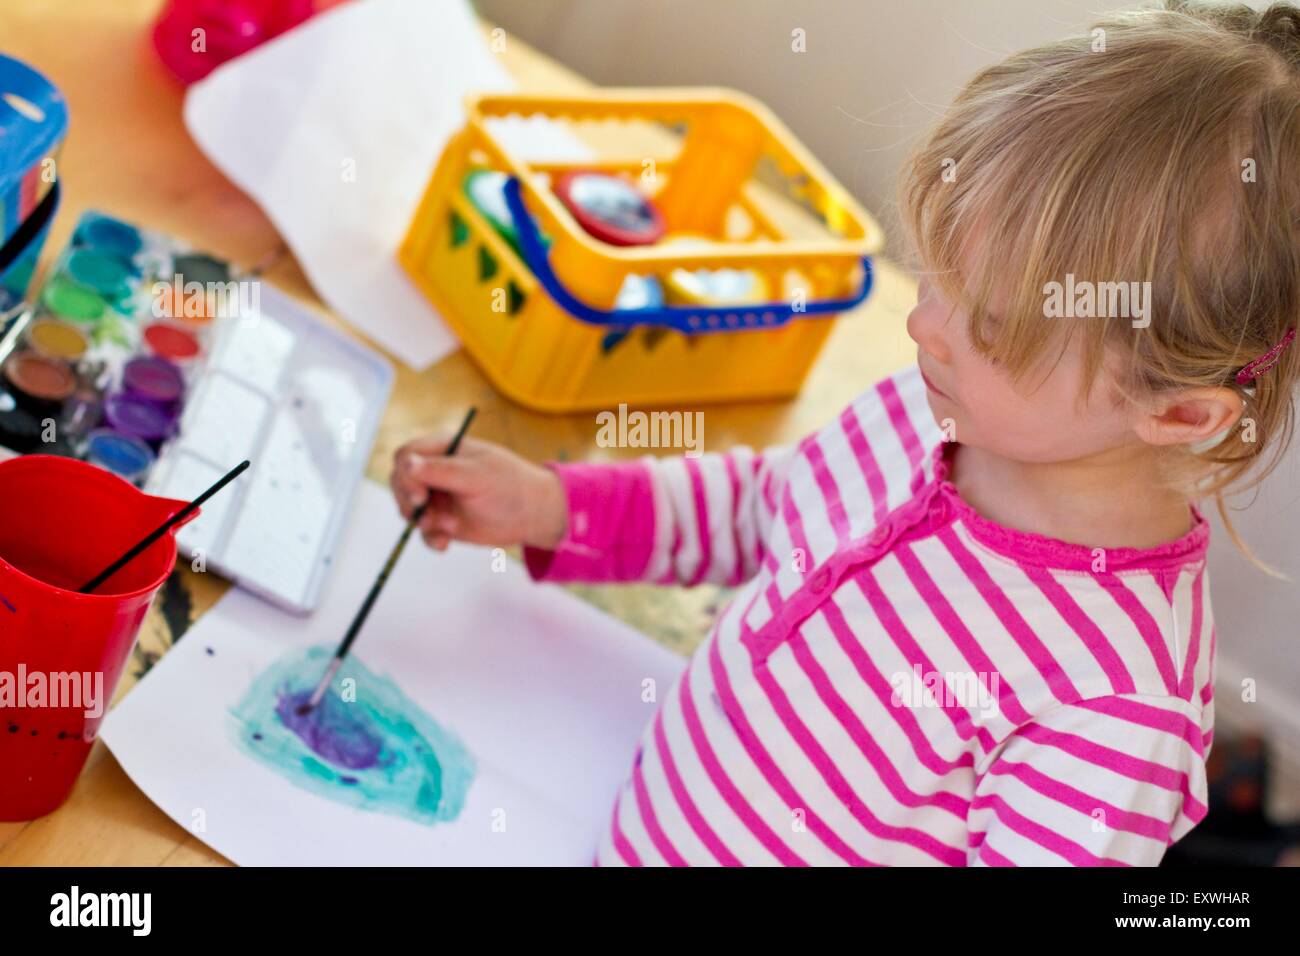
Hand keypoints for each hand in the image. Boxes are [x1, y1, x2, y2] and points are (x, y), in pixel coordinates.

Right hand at [390, 434, 567, 552]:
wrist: (532, 514)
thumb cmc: (509, 485)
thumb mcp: (476, 476)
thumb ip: (441, 471)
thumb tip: (408, 464)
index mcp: (443, 448)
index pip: (406, 456)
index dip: (405, 475)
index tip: (419, 496)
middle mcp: (436, 470)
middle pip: (401, 482)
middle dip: (409, 502)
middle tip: (426, 515)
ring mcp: (438, 496)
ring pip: (409, 509)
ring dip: (423, 522)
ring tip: (450, 527)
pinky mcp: (443, 520)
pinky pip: (424, 531)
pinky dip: (431, 539)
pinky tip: (444, 544)